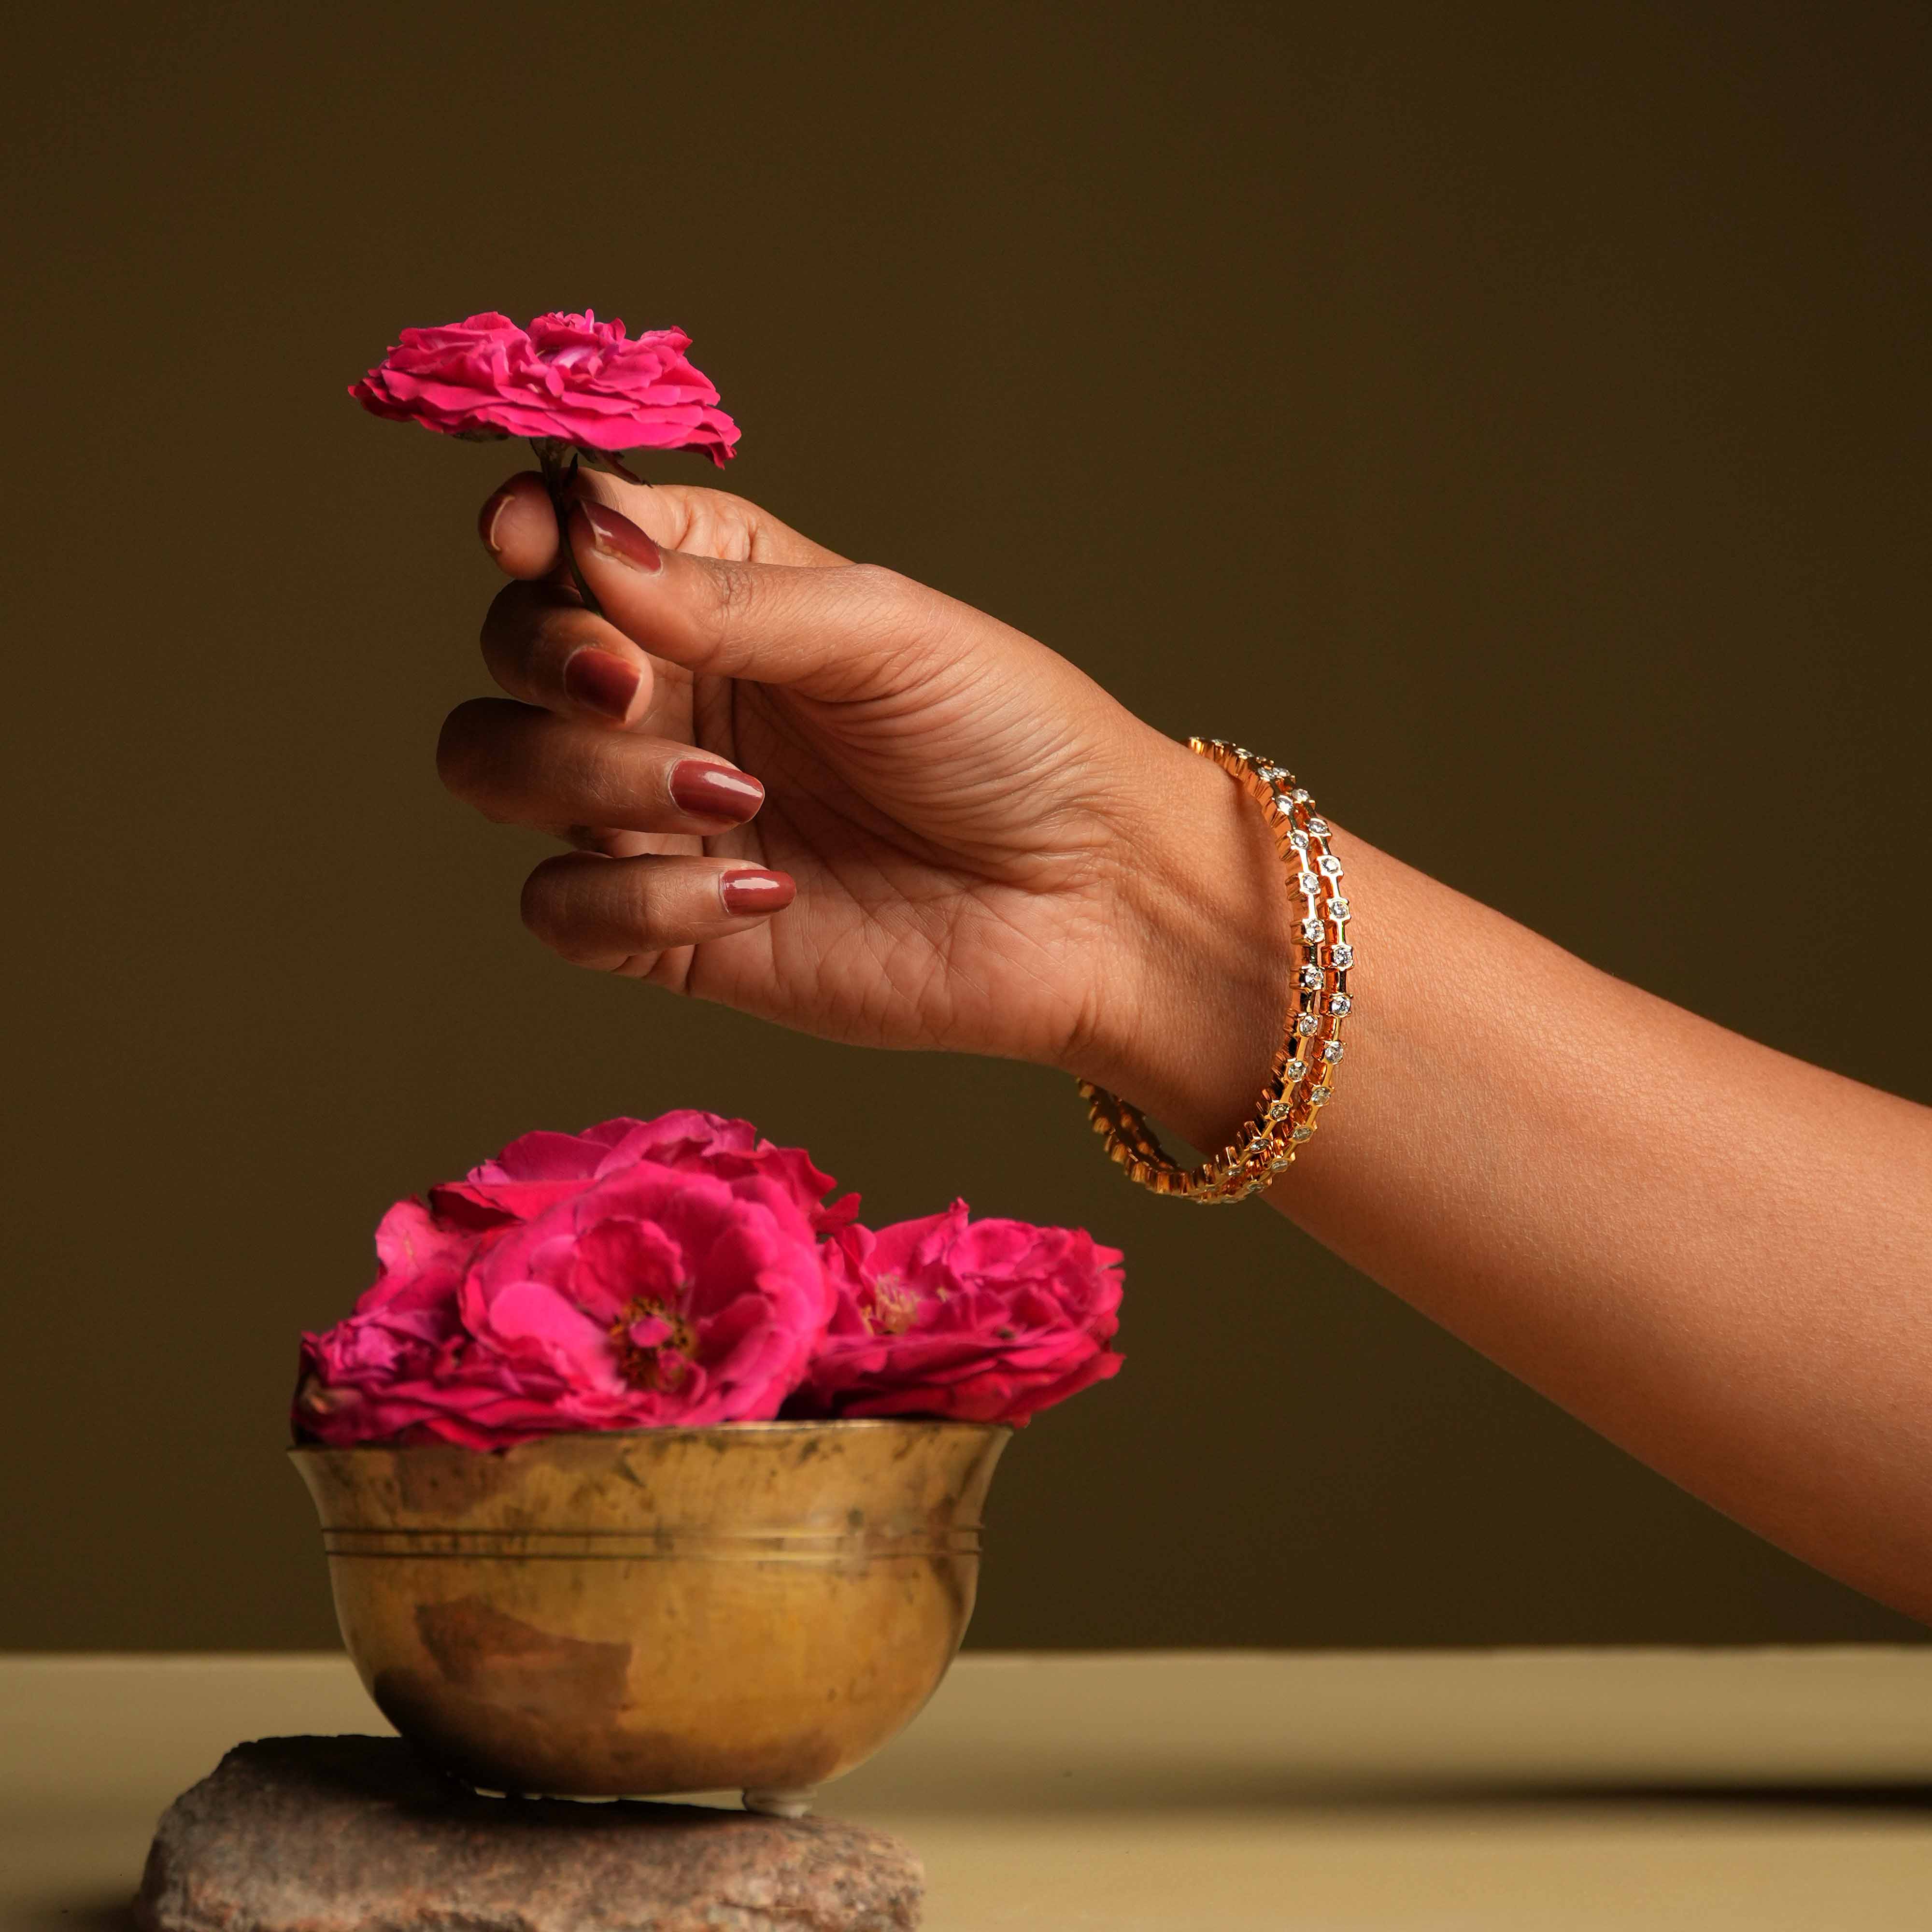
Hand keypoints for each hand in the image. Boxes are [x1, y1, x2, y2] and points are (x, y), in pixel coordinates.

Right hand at [438, 474, 1288, 1142]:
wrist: (1091, 900)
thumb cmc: (1013, 737)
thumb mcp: (882, 633)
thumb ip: (728, 599)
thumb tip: (582, 546)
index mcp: (718, 596)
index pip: (570, 541)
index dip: (529, 533)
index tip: (530, 541)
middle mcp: (671, 696)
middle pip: (510, 655)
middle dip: (551, 661)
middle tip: (637, 687)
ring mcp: (658, 816)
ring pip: (499, 771)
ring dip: (584, 776)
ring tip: (733, 797)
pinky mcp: (670, 931)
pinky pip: (561, 908)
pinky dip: (633, 900)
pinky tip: (761, 894)